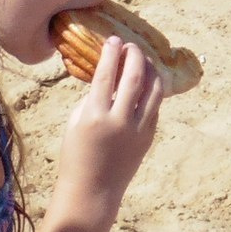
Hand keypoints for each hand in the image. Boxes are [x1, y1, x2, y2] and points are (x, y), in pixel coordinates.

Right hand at [57, 38, 163, 214]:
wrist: (91, 191)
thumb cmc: (76, 155)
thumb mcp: (75, 123)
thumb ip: (92, 98)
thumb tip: (108, 74)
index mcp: (94, 115)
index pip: (106, 74)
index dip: (111, 53)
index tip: (112, 40)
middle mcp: (118, 120)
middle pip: (134, 76)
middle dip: (134, 55)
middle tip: (130, 45)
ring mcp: (137, 129)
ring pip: (153, 89)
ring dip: (150, 69)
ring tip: (143, 59)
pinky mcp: (149, 136)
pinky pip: (155, 105)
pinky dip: (153, 89)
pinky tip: (148, 80)